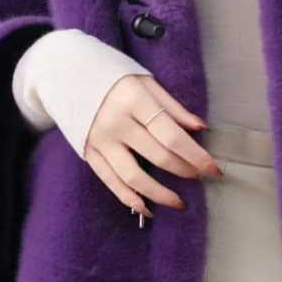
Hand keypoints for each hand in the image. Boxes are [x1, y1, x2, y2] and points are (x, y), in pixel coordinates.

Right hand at [83, 74, 224, 217]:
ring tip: (179, 202)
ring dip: (159, 193)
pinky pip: (110, 181)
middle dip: (184, 170)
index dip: (196, 155)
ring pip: (133, 176)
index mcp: (135, 101)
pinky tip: (146, 208)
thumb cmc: (115, 77)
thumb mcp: (146, 82)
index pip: (172, 135)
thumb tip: (201, 128)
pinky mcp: (88, 152)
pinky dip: (128, 198)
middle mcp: (116, 123)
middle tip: (201, 177)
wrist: (67, 73)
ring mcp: (100, 140)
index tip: (214, 170)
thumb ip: (173, 108)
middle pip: (157, 156)